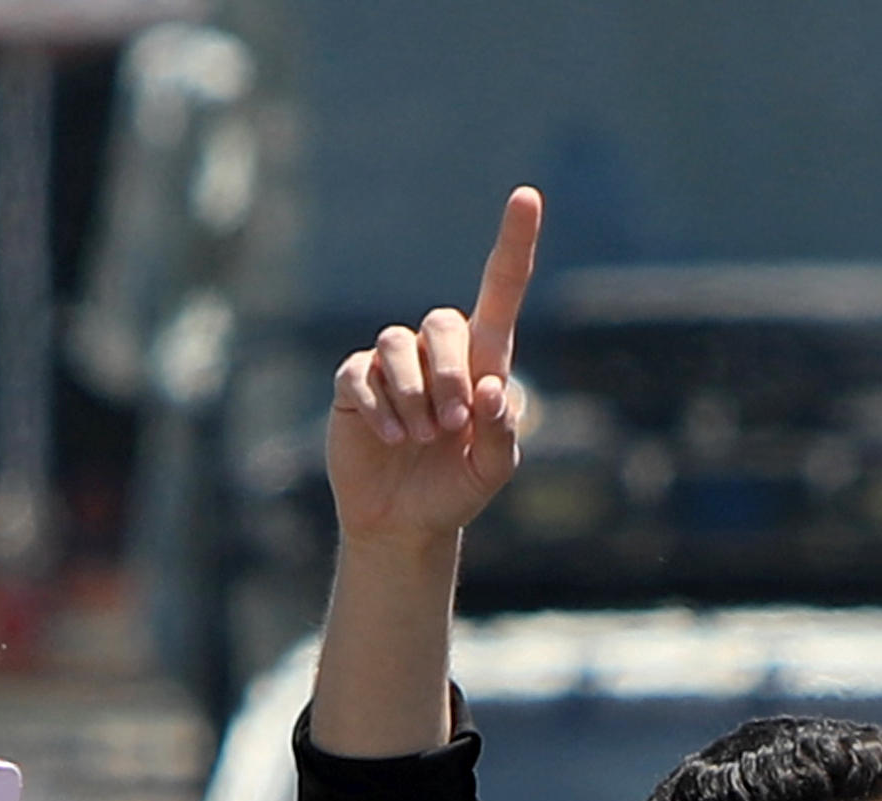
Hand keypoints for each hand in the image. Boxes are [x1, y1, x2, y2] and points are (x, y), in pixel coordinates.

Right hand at [323, 187, 539, 546]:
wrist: (406, 522)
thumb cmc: (456, 489)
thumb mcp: (492, 470)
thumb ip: (500, 431)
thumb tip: (490, 388)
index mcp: (482, 362)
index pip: (500, 290)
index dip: (513, 243)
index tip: (527, 196)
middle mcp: (437, 351)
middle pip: (443, 323)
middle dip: (449, 375)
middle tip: (452, 425)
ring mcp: (392, 363)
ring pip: (397, 345)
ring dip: (413, 396)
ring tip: (421, 438)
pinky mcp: (354, 382)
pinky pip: (361, 373)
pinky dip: (379, 408)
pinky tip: (392, 439)